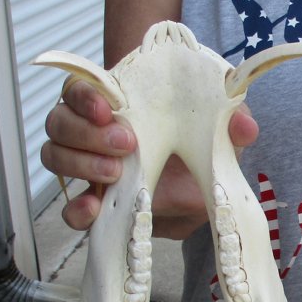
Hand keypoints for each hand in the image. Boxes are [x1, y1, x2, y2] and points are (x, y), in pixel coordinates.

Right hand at [41, 78, 258, 237]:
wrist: (203, 185)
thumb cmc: (202, 143)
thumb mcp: (222, 130)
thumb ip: (233, 124)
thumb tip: (244, 125)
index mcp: (119, 105)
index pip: (81, 90)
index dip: (84, 96)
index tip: (108, 108)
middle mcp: (95, 132)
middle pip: (60, 123)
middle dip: (87, 133)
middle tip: (127, 144)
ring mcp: (91, 166)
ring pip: (57, 156)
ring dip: (81, 164)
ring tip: (116, 174)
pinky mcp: (97, 201)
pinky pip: (71, 206)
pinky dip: (76, 210)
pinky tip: (92, 211)